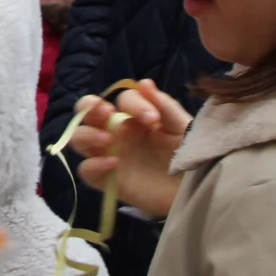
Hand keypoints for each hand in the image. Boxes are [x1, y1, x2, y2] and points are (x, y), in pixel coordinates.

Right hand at [67, 79, 190, 218]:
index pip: (123, 99)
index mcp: (136, 116)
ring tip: (107, 140)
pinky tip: (113, 164)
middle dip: (89, 106)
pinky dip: (93, 165)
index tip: (152, 119)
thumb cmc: (191, 156)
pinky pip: (86, 170)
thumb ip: (165, 107)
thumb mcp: (183, 129)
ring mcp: (109, 155)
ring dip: (86, 134)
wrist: (196, 191)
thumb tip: (143, 83)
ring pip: (79, 138)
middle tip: (107, 112)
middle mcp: (117, 132)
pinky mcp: (109, 180)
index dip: (133, 104)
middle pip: (87, 111)